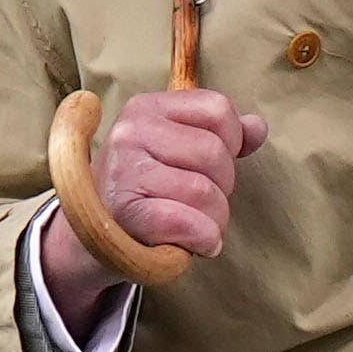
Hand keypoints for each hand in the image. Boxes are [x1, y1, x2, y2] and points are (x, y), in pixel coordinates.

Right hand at [42, 88, 267, 325]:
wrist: (94, 237)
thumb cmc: (146, 190)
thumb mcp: (177, 151)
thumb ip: (220, 136)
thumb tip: (257, 127)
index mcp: (147, 108)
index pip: (218, 109)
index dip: (231, 142)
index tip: (212, 166)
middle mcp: (131, 131)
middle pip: (216, 153)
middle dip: (223, 187)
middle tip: (201, 202)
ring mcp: (125, 170)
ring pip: (205, 192)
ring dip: (215, 220)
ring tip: (197, 225)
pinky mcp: (126, 211)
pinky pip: (188, 223)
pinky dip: (204, 239)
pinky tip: (198, 244)